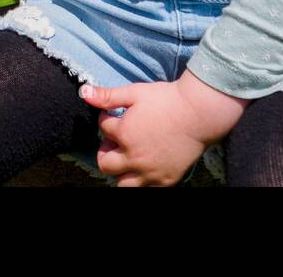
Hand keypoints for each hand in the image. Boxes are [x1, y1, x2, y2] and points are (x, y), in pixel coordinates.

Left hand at [79, 72, 248, 186]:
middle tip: (116, 141)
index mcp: (124, 134)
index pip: (103, 128)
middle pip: (105, 164)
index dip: (106, 119)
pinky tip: (145, 168)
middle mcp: (134, 157)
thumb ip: (108, 96)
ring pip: (122, 185)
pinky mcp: (165, 180)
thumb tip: (83, 92)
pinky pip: (146, 190)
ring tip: (128, 158)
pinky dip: (141, 182)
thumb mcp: (135, 92)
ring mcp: (150, 172)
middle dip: (106, 151)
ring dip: (120, 172)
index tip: (115, 114)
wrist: (199, 113)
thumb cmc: (166, 100)